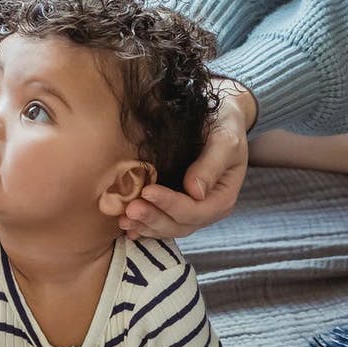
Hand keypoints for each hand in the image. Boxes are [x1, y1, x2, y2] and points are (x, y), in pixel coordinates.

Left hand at [120, 78, 255, 238]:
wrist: (219, 119)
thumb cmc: (224, 125)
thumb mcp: (224, 140)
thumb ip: (211, 164)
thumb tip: (195, 192)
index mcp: (222, 198)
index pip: (195, 210)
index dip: (171, 204)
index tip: (148, 191)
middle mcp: (207, 209)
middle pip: (179, 225)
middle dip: (153, 218)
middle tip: (129, 209)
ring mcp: (191, 211)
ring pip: (167, 227)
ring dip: (145, 225)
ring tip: (123, 219)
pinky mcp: (176, 206)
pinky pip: (159, 222)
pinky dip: (142, 227)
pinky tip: (125, 226)